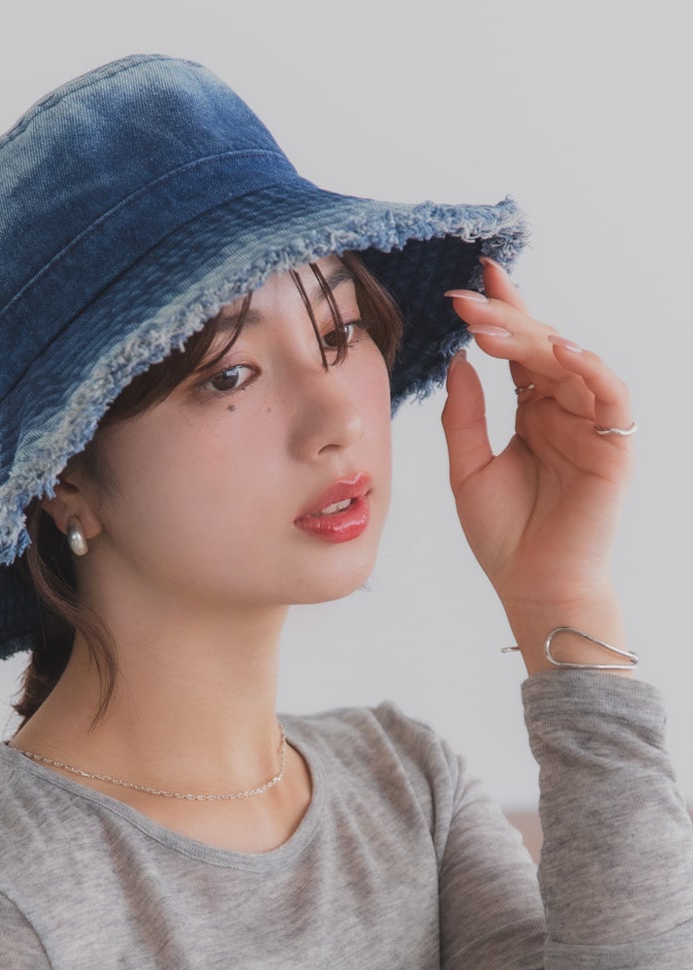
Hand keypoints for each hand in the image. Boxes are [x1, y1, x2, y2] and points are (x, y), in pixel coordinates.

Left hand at [441, 258, 634, 669]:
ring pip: (571, 364)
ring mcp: (590, 425)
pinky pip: (610, 396)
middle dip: (505, 320)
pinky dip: (590, 369)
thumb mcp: (468, 469)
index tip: (476, 280)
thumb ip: (464, 416)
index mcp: (531, 413)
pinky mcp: (614, 446)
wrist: (533, 586)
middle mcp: (562, 411)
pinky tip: (560, 351)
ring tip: (490, 328)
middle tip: (467, 300)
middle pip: (539, 349)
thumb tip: (457, 360)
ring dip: (533, 341)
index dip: (502, 314)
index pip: (518, 352)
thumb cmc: (504, 535)